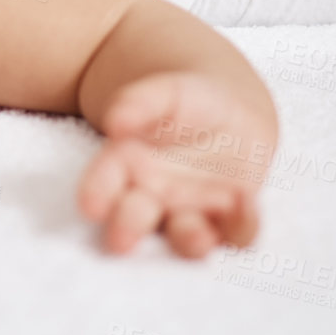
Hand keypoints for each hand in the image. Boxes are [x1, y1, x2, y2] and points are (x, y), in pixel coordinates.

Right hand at [77, 71, 274, 257]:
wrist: (231, 115)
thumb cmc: (186, 103)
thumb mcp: (164, 93)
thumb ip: (138, 102)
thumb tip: (115, 124)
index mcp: (126, 165)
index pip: (104, 184)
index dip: (96, 194)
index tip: (89, 207)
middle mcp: (153, 197)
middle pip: (137, 218)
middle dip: (129, 228)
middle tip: (120, 242)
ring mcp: (191, 211)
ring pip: (185, 235)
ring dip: (190, 241)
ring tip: (197, 240)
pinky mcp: (228, 219)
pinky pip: (235, 232)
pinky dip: (241, 226)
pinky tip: (245, 207)